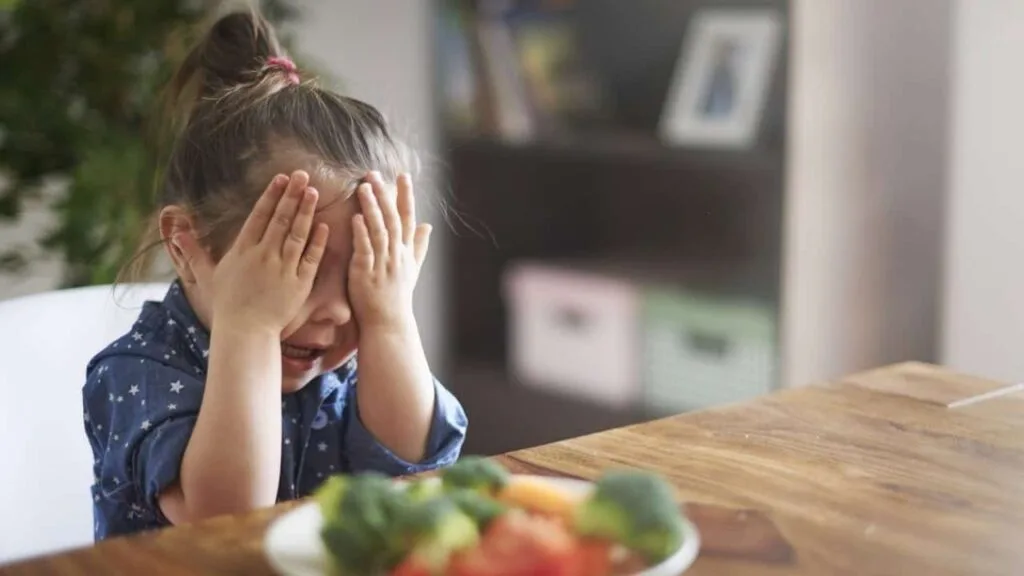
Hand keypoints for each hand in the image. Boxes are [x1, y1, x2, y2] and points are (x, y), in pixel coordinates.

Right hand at [175, 170, 328, 334]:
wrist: (245, 331)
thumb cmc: (226, 305)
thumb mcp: (208, 276)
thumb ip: (195, 252)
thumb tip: (175, 233)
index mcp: (243, 250)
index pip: (259, 216)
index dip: (271, 195)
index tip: (281, 178)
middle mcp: (264, 255)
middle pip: (280, 219)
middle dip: (292, 195)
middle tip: (303, 175)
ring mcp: (283, 268)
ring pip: (297, 234)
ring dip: (306, 211)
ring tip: (314, 192)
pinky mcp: (299, 283)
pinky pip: (311, 258)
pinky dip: (318, 241)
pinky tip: (324, 225)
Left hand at [348, 172, 430, 330]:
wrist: (389, 324)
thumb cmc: (398, 297)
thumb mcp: (413, 269)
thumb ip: (419, 246)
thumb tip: (428, 225)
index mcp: (406, 251)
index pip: (408, 218)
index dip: (406, 196)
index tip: (403, 175)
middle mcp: (397, 255)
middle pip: (392, 219)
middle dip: (385, 195)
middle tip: (374, 174)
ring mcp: (383, 263)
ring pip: (379, 230)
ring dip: (372, 208)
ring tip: (363, 187)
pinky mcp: (366, 274)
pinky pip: (365, 250)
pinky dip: (361, 234)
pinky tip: (355, 218)